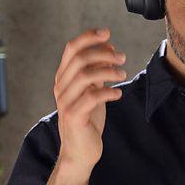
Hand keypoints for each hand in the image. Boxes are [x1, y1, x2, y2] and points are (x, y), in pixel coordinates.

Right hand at [53, 28, 126, 173]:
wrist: (80, 152)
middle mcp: (61, 87)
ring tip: (122, 75)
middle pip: (79, 59)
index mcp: (64, 78)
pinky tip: (117, 94)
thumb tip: (108, 48)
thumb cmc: (87, 120)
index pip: (71, 49)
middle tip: (122, 58)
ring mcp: (66, 101)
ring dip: (108, 71)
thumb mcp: (92, 90)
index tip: (107, 33)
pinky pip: (91, 97)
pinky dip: (108, 92)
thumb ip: (96, 71)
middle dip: (103, 53)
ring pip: (85, 76)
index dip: (88, 37)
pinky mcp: (74, 116)